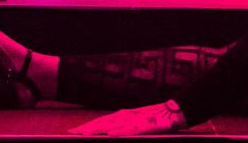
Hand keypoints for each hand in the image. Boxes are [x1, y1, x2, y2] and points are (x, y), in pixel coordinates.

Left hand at [68, 100, 186, 135]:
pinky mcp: (145, 125)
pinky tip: (110, 134)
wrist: (175, 112)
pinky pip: (130, 130)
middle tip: (72, 133)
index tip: (75, 131)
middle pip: (103, 122)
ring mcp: (135, 120)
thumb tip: (111, 133)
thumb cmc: (156, 119)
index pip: (102, 121)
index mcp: (124, 116)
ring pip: (113, 125)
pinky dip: (119, 131)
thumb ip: (125, 127)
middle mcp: (127, 116)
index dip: (89, 126)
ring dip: (98, 129)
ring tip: (84, 133)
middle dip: (88, 128)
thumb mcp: (138, 124)